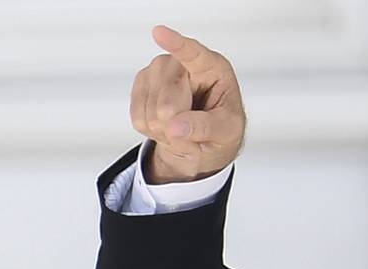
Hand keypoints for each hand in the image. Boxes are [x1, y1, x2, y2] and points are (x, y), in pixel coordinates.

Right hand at [130, 25, 245, 183]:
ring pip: (150, 113)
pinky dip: (154, 131)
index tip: (159, 32)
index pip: (192, 53)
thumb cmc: (223, 126)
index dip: (176, 44)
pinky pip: (139, 118)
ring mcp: (158, 71)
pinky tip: (169, 126)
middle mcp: (182, 64)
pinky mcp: (141, 84)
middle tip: (195, 131)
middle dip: (178, 127)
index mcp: (213, 67)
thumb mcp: (228, 130)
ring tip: (184, 127)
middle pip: (167, 104)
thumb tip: (176, 127)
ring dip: (167, 131)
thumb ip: (207, 127)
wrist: (206, 137)